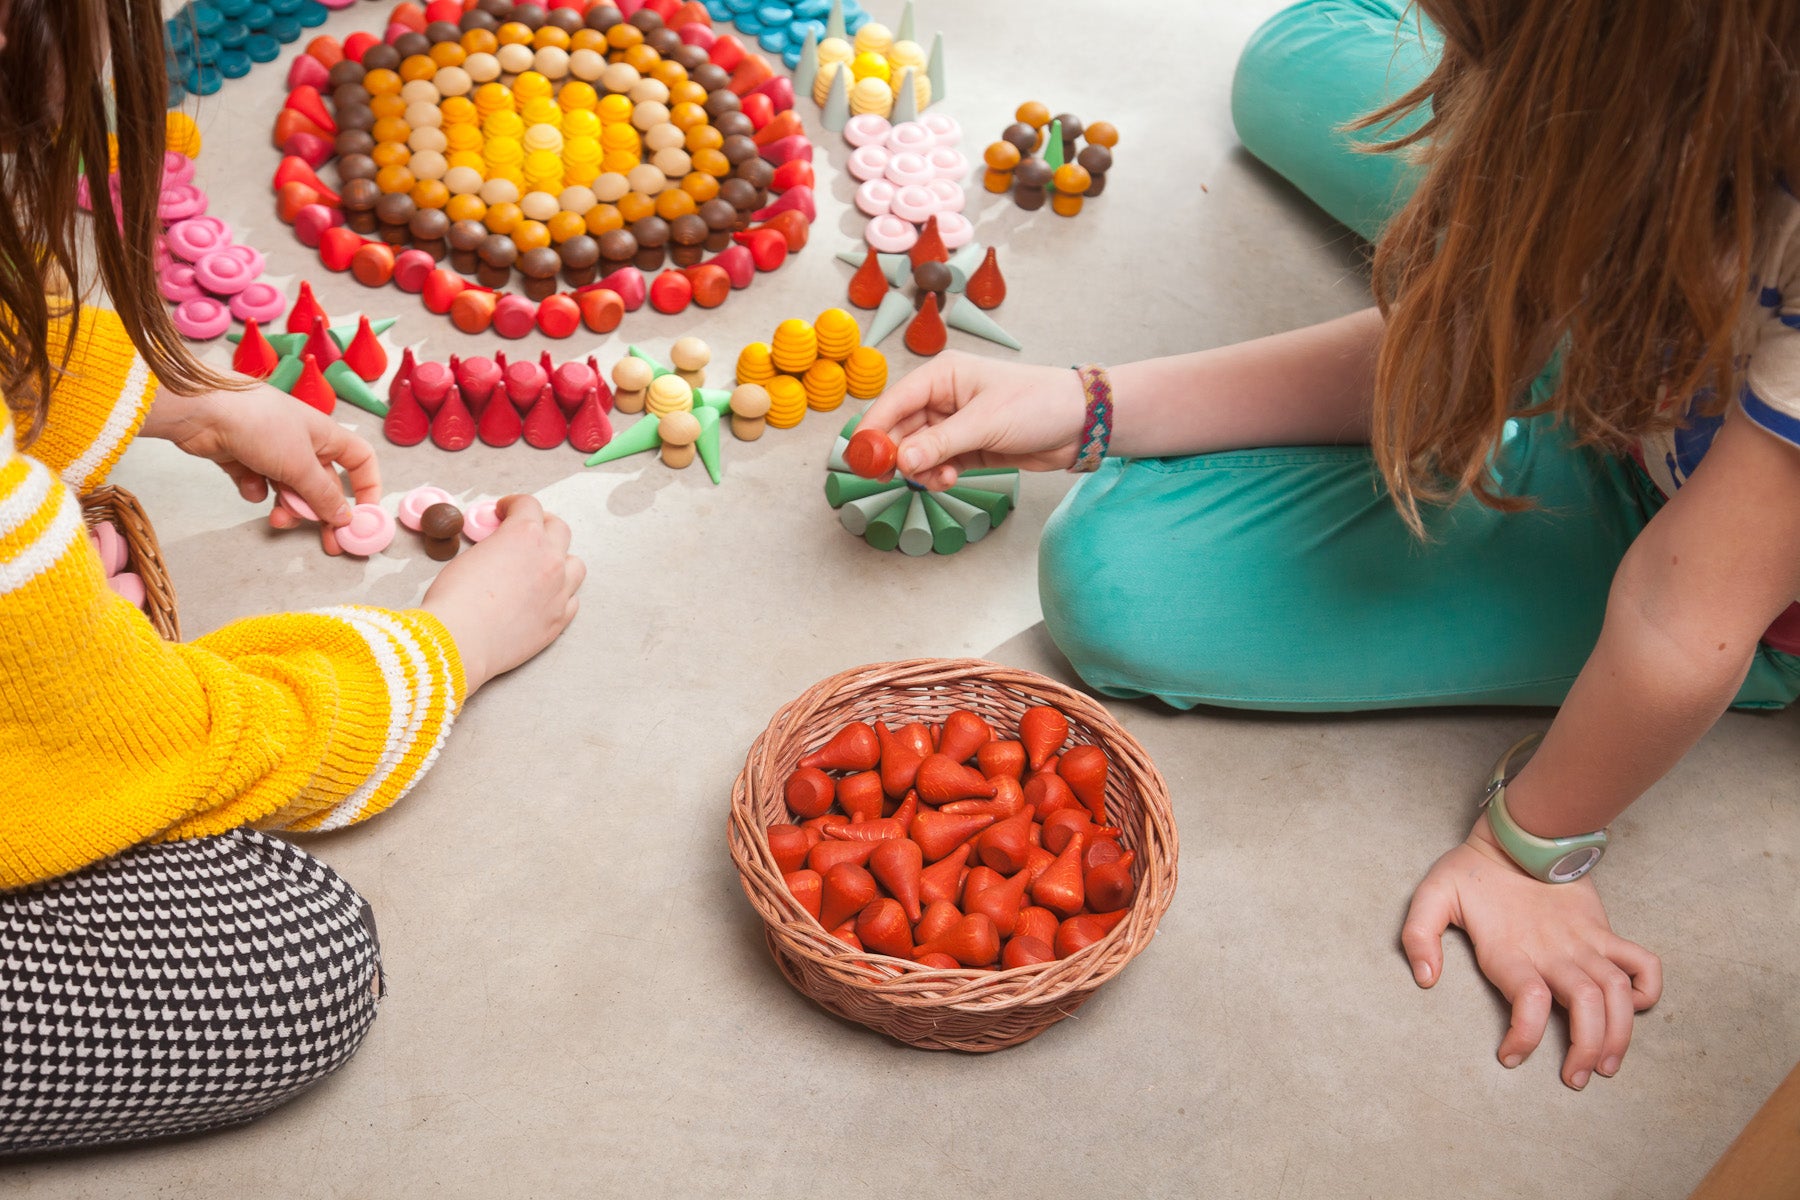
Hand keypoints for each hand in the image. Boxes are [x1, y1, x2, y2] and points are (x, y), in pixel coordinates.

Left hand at [141, 386, 379, 554]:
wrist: (204, 410)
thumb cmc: (261, 425)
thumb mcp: (301, 465)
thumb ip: (323, 495)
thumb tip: (345, 518)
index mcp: (324, 436)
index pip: (360, 461)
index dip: (367, 487)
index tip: (363, 515)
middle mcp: (301, 443)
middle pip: (323, 485)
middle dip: (323, 513)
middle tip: (328, 543)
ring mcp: (271, 451)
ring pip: (290, 490)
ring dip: (287, 508)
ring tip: (276, 518)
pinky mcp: (243, 459)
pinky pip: (259, 484)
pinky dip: (255, 489)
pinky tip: (246, 483)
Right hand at [419, 495, 583, 695]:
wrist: (459, 640)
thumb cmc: (455, 599)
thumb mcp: (470, 556)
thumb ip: (495, 547)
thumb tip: (499, 550)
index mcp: (525, 536)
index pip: (528, 505)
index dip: (514, 504)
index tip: (506, 511)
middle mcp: (549, 558)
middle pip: (559, 530)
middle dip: (541, 526)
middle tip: (527, 532)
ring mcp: (559, 590)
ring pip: (574, 565)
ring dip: (560, 560)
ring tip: (541, 567)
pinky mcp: (559, 619)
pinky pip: (572, 599)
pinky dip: (560, 594)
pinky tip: (544, 597)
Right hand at [859, 351, 1087, 489]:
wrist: (1080, 423)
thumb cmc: (1038, 405)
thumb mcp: (985, 424)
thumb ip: (940, 443)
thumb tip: (901, 461)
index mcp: (943, 375)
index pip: (894, 401)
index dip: (873, 430)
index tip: (859, 457)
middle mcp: (943, 396)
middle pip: (900, 429)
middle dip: (895, 455)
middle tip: (890, 478)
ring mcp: (954, 423)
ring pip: (916, 451)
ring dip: (920, 469)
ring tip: (939, 478)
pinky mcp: (967, 446)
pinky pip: (936, 463)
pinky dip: (936, 475)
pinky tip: (950, 479)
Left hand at [1401, 816, 1661, 1088]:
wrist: (1518, 831)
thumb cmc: (1472, 869)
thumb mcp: (1432, 895)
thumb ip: (1419, 936)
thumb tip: (1426, 979)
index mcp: (1510, 949)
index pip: (1528, 1001)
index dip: (1524, 1036)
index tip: (1511, 1058)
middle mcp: (1553, 950)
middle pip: (1585, 1006)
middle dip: (1588, 1050)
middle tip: (1577, 1078)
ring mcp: (1583, 941)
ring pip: (1617, 993)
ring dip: (1620, 1033)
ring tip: (1608, 1065)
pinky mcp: (1602, 931)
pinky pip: (1641, 961)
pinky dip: (1648, 987)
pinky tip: (1635, 1007)